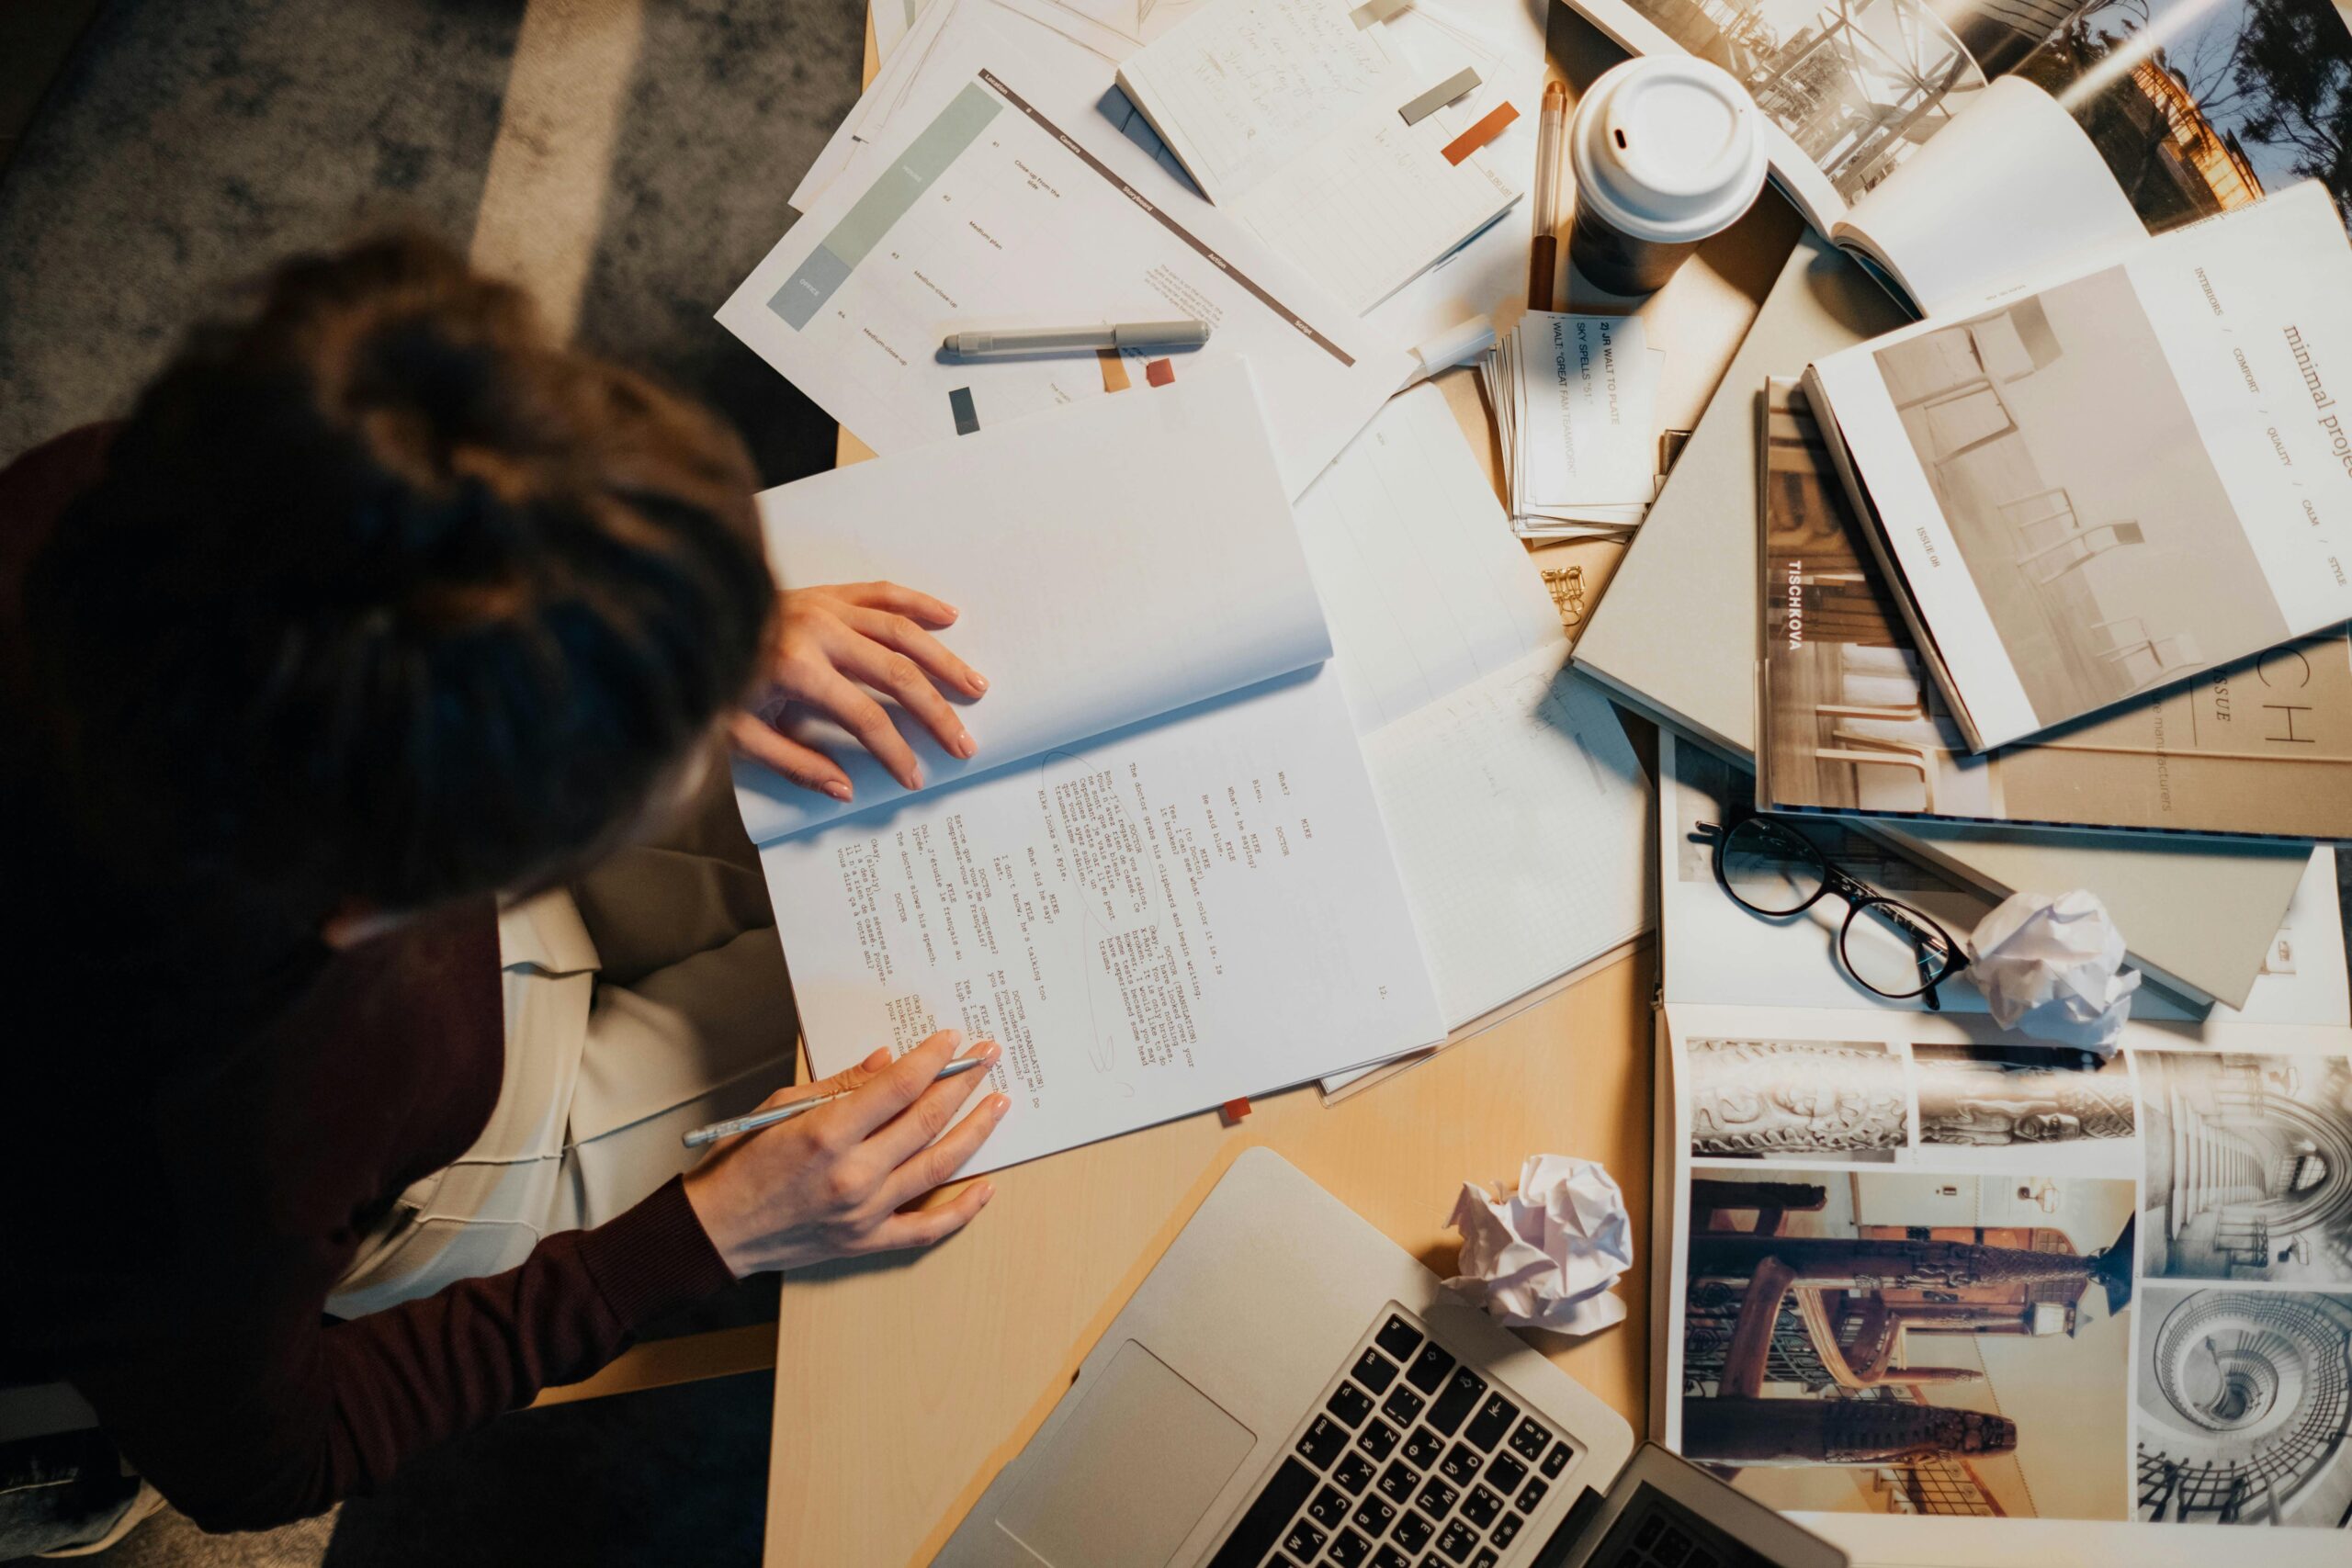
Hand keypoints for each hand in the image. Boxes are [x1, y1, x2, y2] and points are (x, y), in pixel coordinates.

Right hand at [682, 1029, 1008, 1276]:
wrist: (716, 1230)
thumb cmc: (741, 1163)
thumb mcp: (781, 1108)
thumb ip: (840, 1085)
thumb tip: (887, 1061)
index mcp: (827, 1135)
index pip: (898, 1087)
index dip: (932, 1059)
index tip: (952, 1041)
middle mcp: (853, 1174)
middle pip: (926, 1121)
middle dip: (962, 1084)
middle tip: (987, 1058)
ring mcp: (865, 1212)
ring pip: (938, 1167)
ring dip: (975, 1132)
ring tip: (998, 1105)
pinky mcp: (867, 1241)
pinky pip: (927, 1228)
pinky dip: (962, 1209)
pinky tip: (987, 1187)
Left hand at [730, 582, 987, 799]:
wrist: (689, 618)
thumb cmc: (714, 680)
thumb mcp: (740, 734)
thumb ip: (793, 762)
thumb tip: (843, 789)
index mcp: (795, 669)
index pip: (863, 717)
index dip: (894, 751)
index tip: (915, 777)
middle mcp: (819, 632)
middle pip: (896, 674)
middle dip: (935, 713)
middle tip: (962, 742)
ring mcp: (827, 607)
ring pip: (901, 631)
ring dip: (942, 660)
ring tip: (974, 685)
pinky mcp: (829, 593)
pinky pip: (883, 593)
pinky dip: (918, 603)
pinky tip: (949, 616)